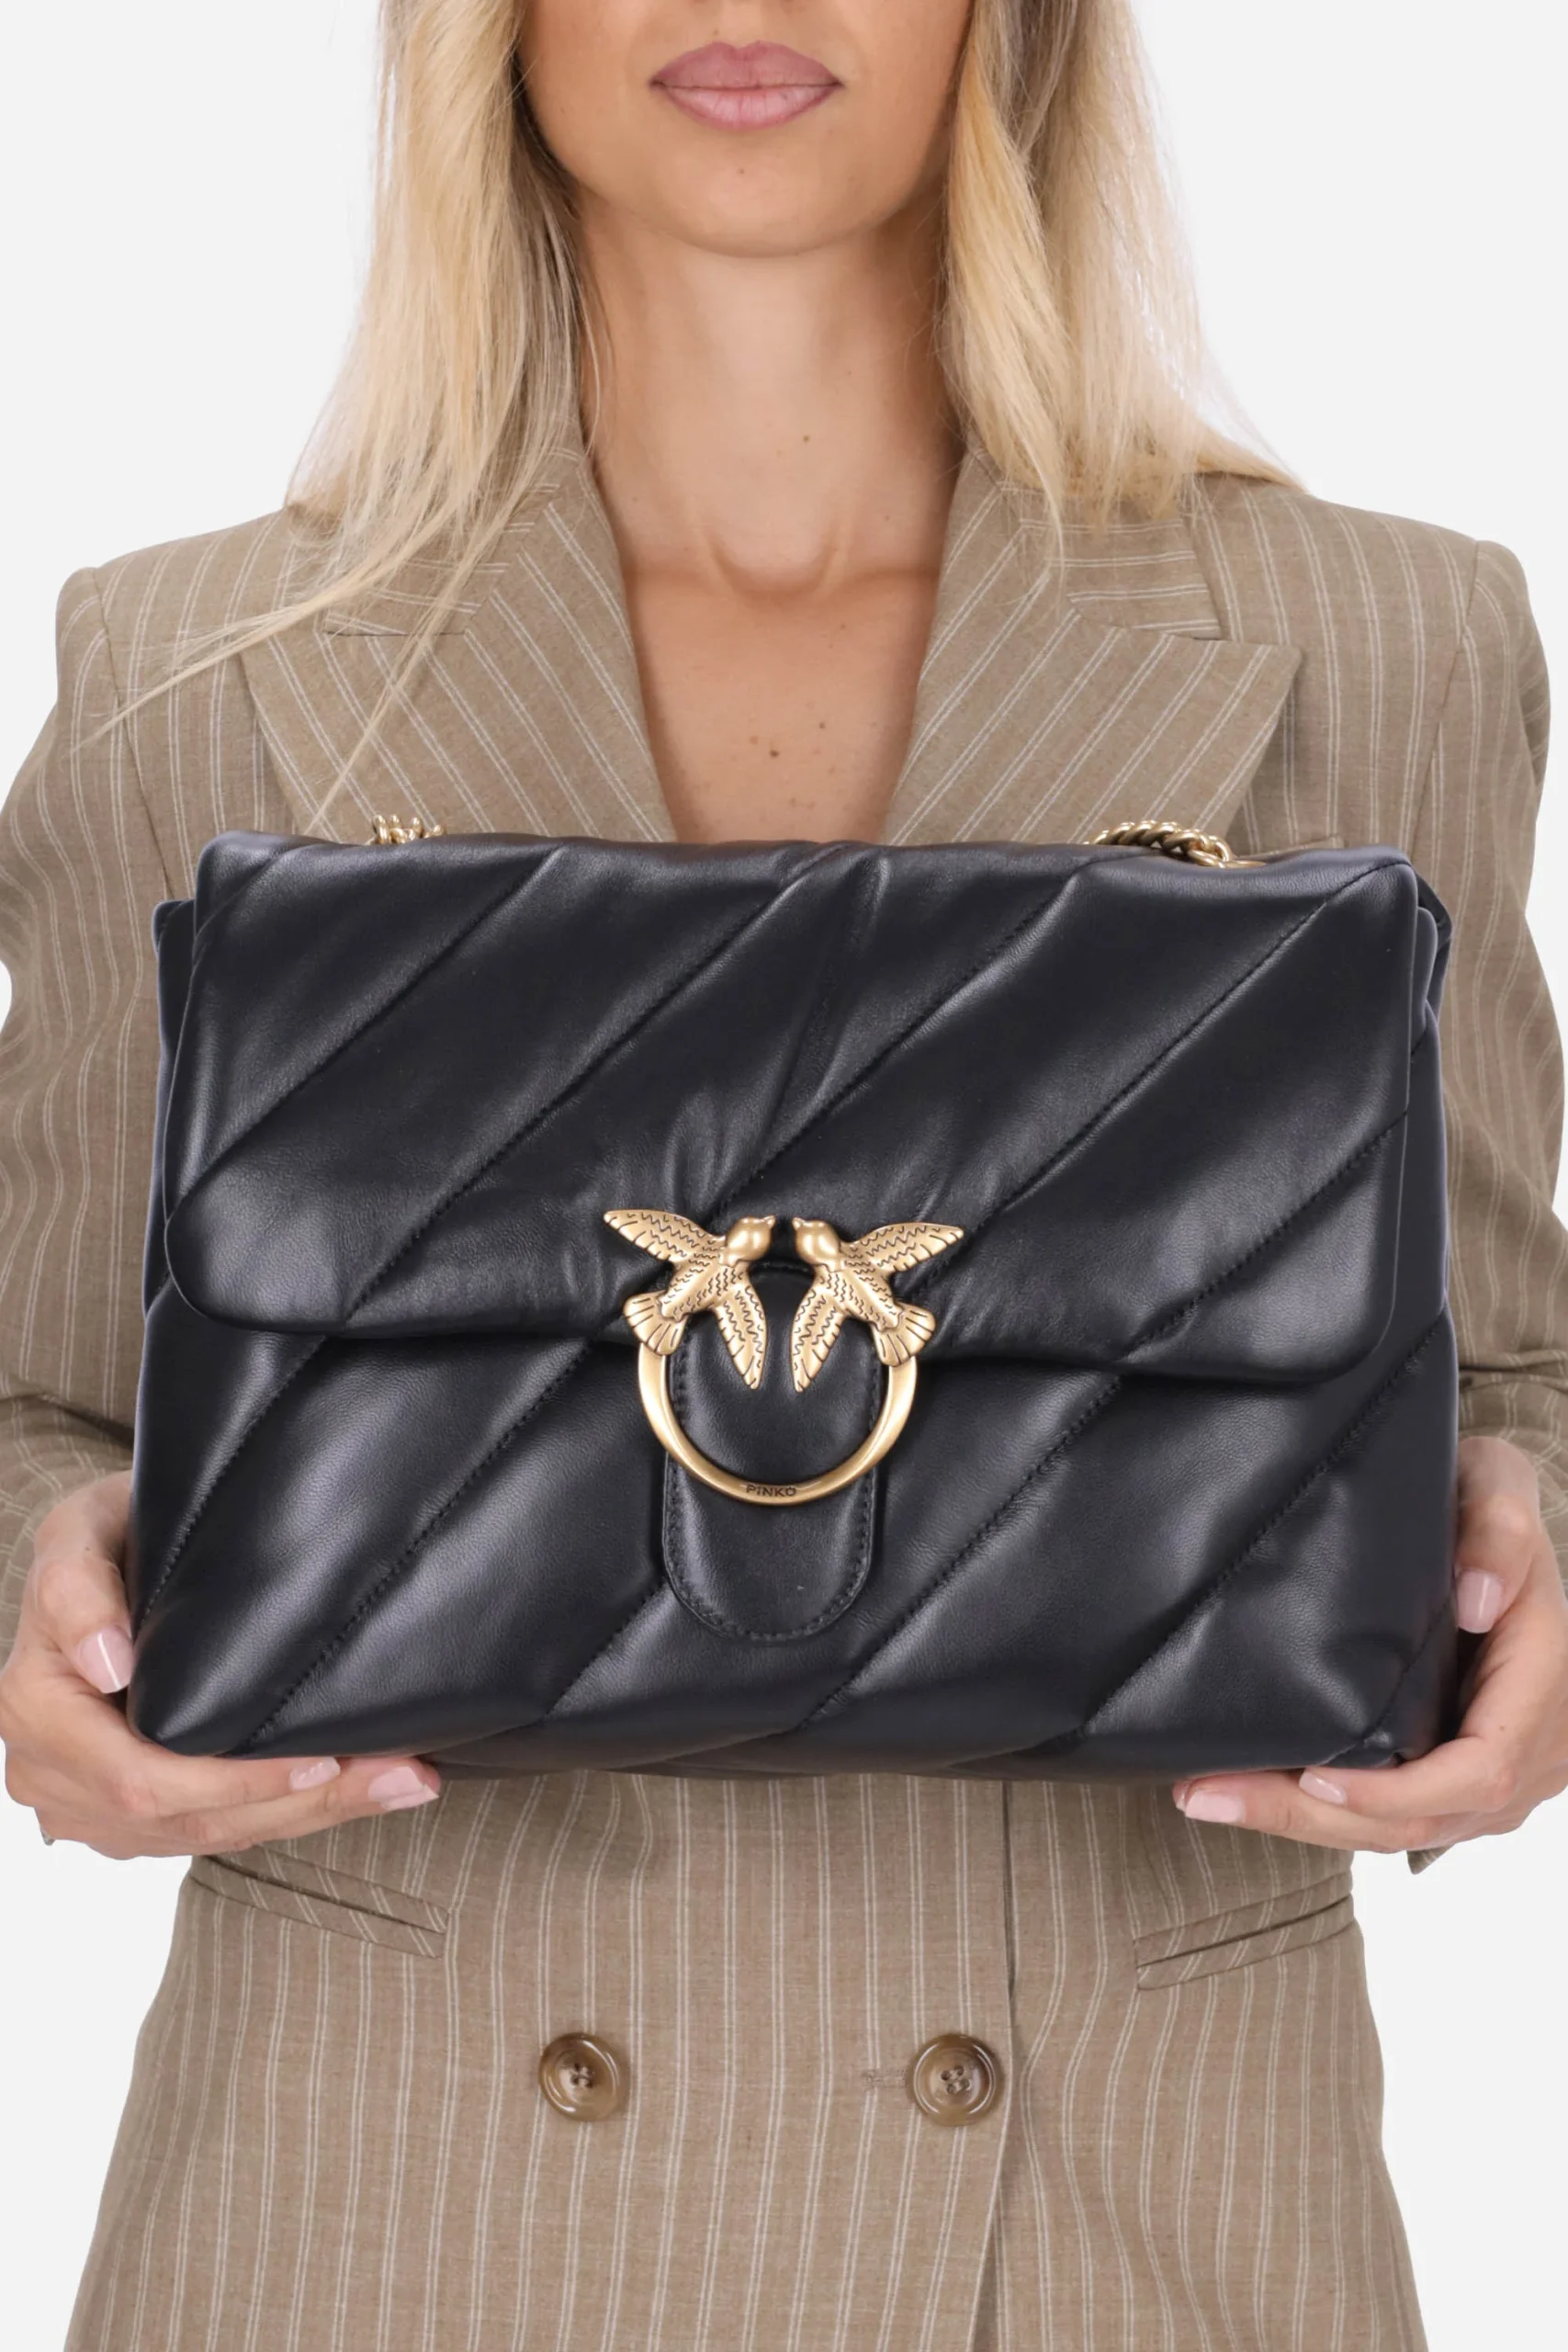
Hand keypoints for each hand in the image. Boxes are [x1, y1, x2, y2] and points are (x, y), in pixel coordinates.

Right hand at [0, 1473, 439, 1856]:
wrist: (97, 1562)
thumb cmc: (99, 1535)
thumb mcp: (80, 1529)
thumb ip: (78, 1588)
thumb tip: (108, 1661)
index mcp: (35, 1708)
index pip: (142, 1776)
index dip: (235, 1782)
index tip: (321, 1760)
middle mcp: (51, 1772)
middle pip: (186, 1820)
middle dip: (301, 1803)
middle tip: (397, 1773)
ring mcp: (88, 1805)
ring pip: (207, 1838)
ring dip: (311, 1815)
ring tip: (402, 1782)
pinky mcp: (127, 1817)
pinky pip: (210, 1832)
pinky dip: (287, 1813)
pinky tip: (359, 1789)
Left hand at [1174, 1436, 1567, 1853]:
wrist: (1493, 1528)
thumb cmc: (1489, 1503)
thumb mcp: (1499, 1486)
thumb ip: (1498, 1530)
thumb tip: (1474, 1599)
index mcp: (1543, 1682)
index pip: (1481, 1769)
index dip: (1398, 1790)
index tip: (1315, 1778)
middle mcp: (1534, 1746)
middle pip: (1425, 1820)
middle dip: (1314, 1817)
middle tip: (1209, 1791)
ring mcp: (1502, 1773)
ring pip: (1404, 1833)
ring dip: (1303, 1822)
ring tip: (1207, 1793)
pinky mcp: (1461, 1778)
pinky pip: (1398, 1817)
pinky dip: (1325, 1813)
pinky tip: (1251, 1790)